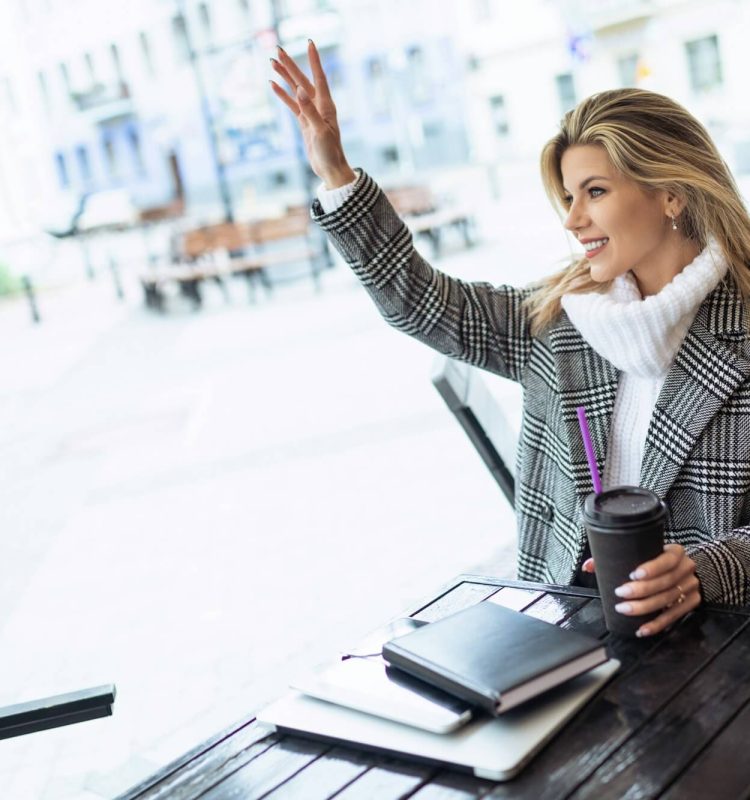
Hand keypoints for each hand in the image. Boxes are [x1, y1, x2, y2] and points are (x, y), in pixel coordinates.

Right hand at [269, 40, 356, 188]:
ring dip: (284, 77)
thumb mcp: (320, 132)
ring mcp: (310, 114)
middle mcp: (319, 106)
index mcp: (326, 106)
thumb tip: (299, 91)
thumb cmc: (330, 152)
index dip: (314, 60)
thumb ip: (309, 111)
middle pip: (303, 80)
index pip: (319, 77)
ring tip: (272, 63)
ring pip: (295, 90)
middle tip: (277, 49)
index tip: (309, 43)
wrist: (330, 169)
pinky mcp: (304, 123)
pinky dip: (283, 95)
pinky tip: (273, 85)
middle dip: (290, 65)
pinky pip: (291, 105)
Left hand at [582, 544, 701, 636]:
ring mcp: (690, 587)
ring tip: (625, 609)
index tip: (634, 574)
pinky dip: (657, 624)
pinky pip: (673, 616)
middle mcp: (686, 568)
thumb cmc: (654, 559)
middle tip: (621, 594)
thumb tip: (588, 567)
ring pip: (668, 600)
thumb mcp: (641, 552)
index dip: (652, 568)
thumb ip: (614, 555)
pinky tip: (642, 629)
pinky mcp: (691, 603)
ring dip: (645, 608)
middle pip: (665, 582)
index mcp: (676, 552)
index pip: (667, 560)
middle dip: (641, 590)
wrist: (682, 569)